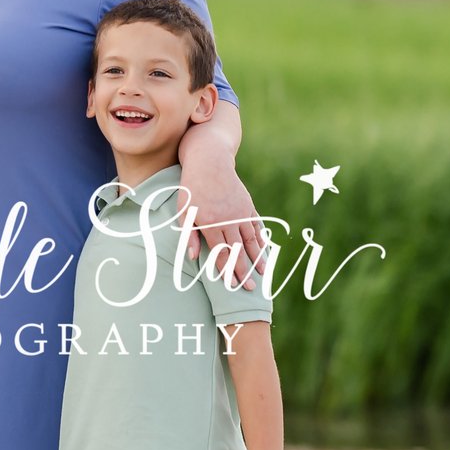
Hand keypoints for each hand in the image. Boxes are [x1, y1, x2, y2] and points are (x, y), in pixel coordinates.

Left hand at [180, 159, 268, 288]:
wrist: (210, 161)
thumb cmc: (192, 187)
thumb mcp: (183, 210)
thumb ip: (188, 234)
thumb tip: (193, 257)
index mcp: (211, 224)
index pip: (221, 253)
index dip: (227, 270)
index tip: (233, 286)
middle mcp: (229, 220)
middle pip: (239, 251)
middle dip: (245, 271)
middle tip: (252, 289)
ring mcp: (241, 213)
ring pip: (251, 240)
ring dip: (258, 258)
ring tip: (264, 273)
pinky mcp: (248, 205)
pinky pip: (256, 226)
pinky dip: (261, 239)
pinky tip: (265, 250)